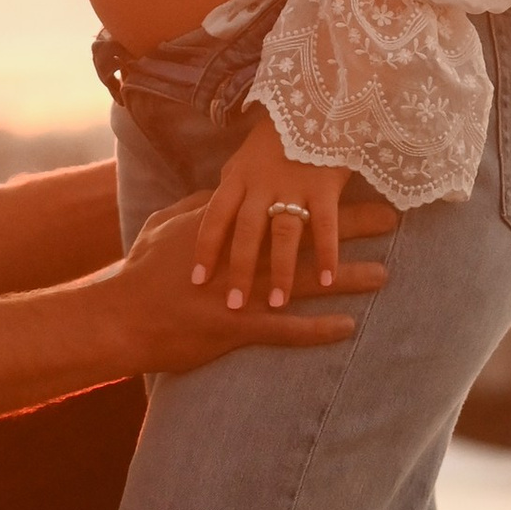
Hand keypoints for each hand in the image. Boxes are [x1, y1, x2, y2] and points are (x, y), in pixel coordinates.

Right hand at [112, 196, 381, 380]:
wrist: (119, 315)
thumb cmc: (139, 272)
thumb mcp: (166, 226)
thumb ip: (198, 207)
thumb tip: (220, 191)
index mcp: (223, 223)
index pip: (281, 202)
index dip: (317, 192)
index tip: (352, 180)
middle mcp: (238, 253)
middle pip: (305, 234)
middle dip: (349, 227)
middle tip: (391, 219)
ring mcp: (240, 290)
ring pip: (304, 280)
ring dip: (346, 277)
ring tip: (384, 275)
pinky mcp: (236, 326)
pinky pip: (286, 329)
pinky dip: (317, 329)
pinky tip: (347, 328)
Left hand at [190, 110, 392, 310]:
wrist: (314, 101)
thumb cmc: (275, 137)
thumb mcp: (243, 160)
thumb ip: (230, 189)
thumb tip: (210, 214)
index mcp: (238, 177)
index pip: (214, 217)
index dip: (205, 250)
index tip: (196, 281)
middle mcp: (262, 184)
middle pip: (246, 233)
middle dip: (239, 271)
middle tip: (234, 306)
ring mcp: (294, 186)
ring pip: (283, 234)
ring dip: (281, 271)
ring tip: (277, 302)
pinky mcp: (325, 186)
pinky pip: (325, 225)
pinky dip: (327, 253)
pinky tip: (327, 281)